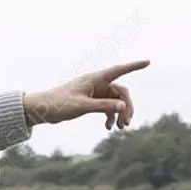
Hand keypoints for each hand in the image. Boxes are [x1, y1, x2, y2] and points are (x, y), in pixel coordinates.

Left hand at [23, 59, 149, 129]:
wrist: (42, 110)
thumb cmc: (59, 104)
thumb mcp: (82, 106)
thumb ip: (103, 106)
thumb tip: (123, 106)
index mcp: (95, 79)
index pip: (118, 70)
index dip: (134, 66)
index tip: (148, 61)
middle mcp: (96, 83)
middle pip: (120, 92)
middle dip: (126, 107)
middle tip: (126, 124)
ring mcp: (93, 92)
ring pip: (114, 101)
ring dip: (119, 114)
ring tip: (120, 128)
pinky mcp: (90, 100)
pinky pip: (106, 106)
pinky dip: (109, 116)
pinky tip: (108, 127)